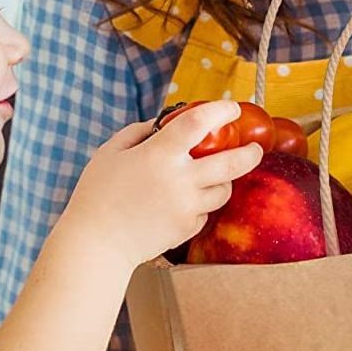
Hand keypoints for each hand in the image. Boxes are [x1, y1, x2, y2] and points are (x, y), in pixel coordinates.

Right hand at [62, 103, 262, 268]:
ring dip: (222, 180)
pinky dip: (200, 203)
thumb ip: (138, 132)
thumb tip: (160, 125)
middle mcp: (181, 180)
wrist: (97, 243)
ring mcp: (188, 207)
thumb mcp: (111, 152)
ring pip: (223, 190)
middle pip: (232, 163)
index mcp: (160, 154)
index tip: (230, 108)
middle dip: (249, 153)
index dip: (220, 110)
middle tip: (254, 149)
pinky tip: (182, 201)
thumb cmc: (97, 194)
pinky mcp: (188, 229)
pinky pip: (205, 212)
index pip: (200, 122)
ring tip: (211, 176)